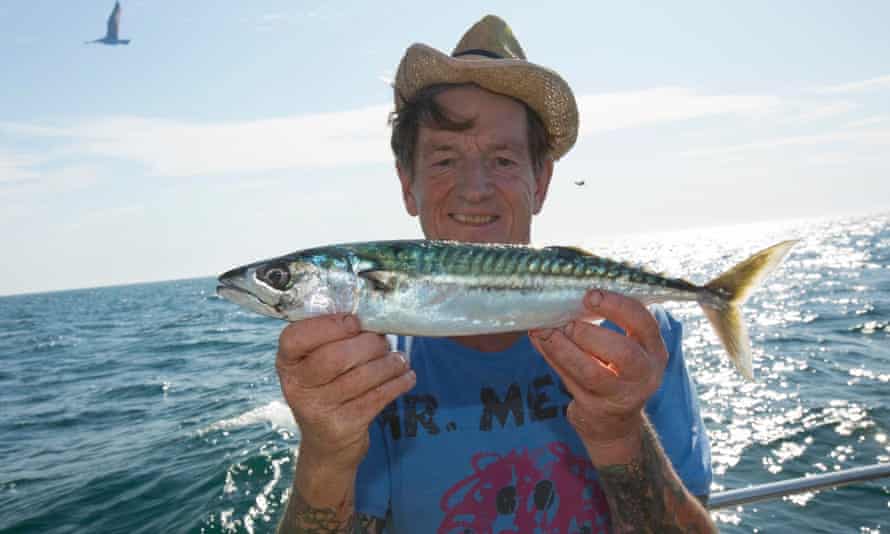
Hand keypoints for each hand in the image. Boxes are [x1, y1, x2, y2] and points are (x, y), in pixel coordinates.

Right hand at [276, 313, 415, 470]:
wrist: (327, 444)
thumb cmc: (326, 389)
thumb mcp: (316, 365)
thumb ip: (331, 339)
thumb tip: (371, 313)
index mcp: (287, 363)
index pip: (296, 337)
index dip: (329, 325)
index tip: (354, 321)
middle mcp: (297, 386)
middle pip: (336, 356)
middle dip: (369, 345)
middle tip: (383, 342)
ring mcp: (318, 409)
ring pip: (362, 376)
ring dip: (388, 363)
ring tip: (398, 359)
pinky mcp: (343, 427)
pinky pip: (377, 397)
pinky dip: (398, 383)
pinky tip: (406, 376)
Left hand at [529, 290, 667, 463]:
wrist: (613, 422)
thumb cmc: (616, 370)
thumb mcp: (624, 347)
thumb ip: (605, 322)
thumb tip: (569, 292)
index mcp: (653, 350)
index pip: (644, 323)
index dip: (617, 306)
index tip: (590, 295)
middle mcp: (643, 374)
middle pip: (623, 353)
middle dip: (590, 334)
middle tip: (568, 322)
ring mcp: (620, 395)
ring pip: (591, 372)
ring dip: (563, 348)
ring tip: (545, 330)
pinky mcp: (595, 408)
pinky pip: (569, 380)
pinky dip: (551, 357)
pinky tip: (539, 340)